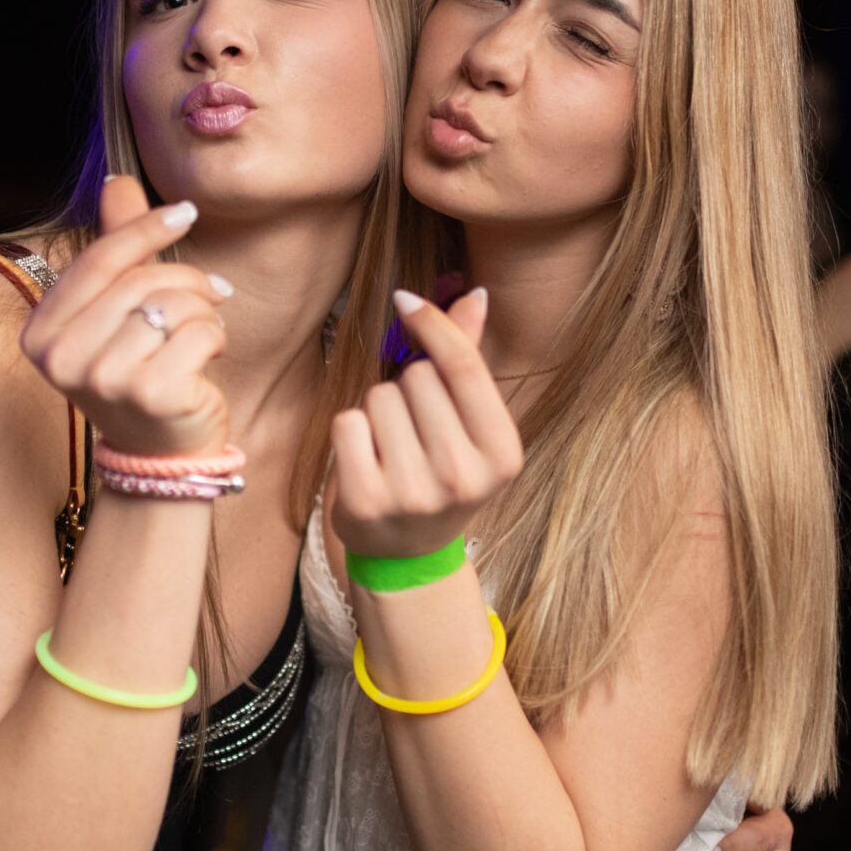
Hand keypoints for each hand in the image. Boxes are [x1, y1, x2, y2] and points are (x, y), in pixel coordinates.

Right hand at [18, 177, 230, 458]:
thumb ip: (116, 249)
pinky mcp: (149, 394)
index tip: (186, 212)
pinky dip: (215, 337)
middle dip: (187, 278)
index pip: (98, 259)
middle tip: (211, 294)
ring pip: (172, 302)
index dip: (146, 228)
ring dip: (203, 311)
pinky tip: (207, 358)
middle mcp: (61, 358)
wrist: (158, 456)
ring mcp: (102, 379)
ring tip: (202, 332)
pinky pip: (198, 331)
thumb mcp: (117, 311)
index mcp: (40, 333)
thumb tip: (117, 180)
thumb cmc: (138, 375)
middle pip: (139, 279)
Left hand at [329, 290, 524, 561]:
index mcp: (502, 453)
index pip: (462, 366)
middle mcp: (463, 477)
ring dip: (377, 412)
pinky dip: (350, 433)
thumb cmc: (440, 473)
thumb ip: (467, 360)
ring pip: (379, 398)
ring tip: (392, 449)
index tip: (405, 300)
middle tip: (414, 431)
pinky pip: (348, 423)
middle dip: (407, 389)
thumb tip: (475, 294)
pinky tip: (366, 462)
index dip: (432, 324)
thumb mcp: (468, 426)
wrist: (409, 555)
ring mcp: (414, 493)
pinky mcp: (366, 502)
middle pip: (416, 378)